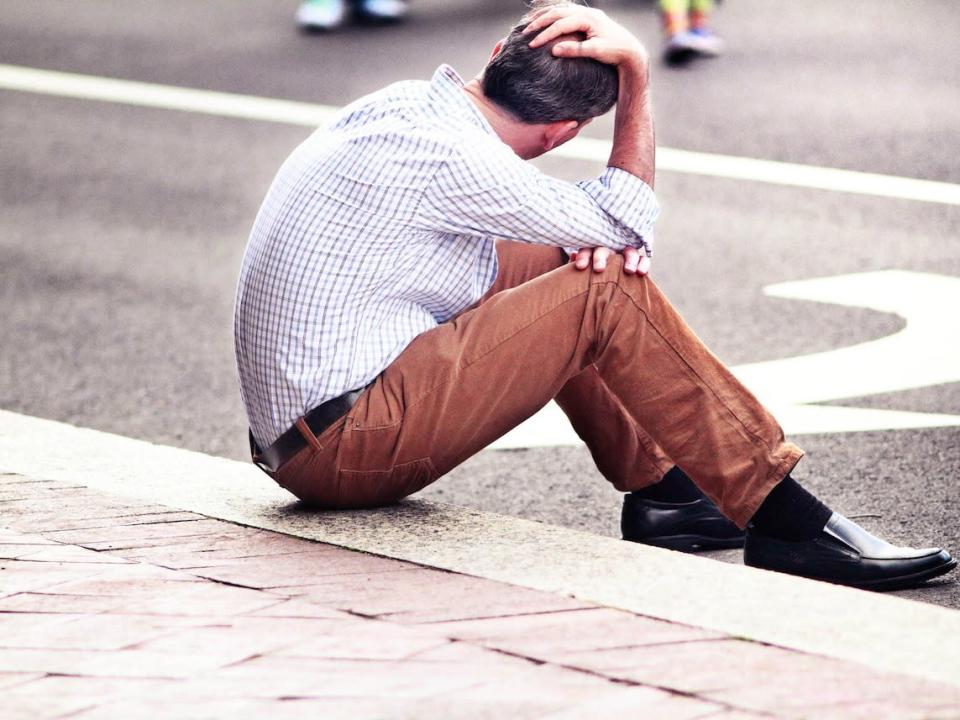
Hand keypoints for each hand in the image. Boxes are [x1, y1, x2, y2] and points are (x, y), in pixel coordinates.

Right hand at [524, 4, 647, 68]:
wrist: (631, 51)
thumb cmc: (614, 53)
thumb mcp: (594, 52)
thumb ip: (574, 50)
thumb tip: (554, 49)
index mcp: (588, 19)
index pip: (560, 24)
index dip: (544, 34)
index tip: (531, 45)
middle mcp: (587, 13)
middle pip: (557, 13)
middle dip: (539, 23)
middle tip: (524, 33)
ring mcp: (587, 14)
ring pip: (560, 10)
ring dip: (544, 16)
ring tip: (528, 24)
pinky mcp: (588, 19)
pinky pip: (566, 14)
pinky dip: (553, 17)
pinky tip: (544, 21)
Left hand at [571, 247, 650, 274]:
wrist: (608, 283)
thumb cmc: (589, 279)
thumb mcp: (582, 272)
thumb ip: (577, 264)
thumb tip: (574, 256)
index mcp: (593, 251)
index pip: (587, 249)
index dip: (584, 256)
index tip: (580, 267)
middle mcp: (610, 249)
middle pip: (606, 248)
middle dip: (602, 257)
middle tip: (599, 269)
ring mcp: (625, 253)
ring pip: (628, 251)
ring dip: (629, 259)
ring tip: (628, 271)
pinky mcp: (638, 260)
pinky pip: (643, 259)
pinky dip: (643, 263)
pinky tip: (641, 272)